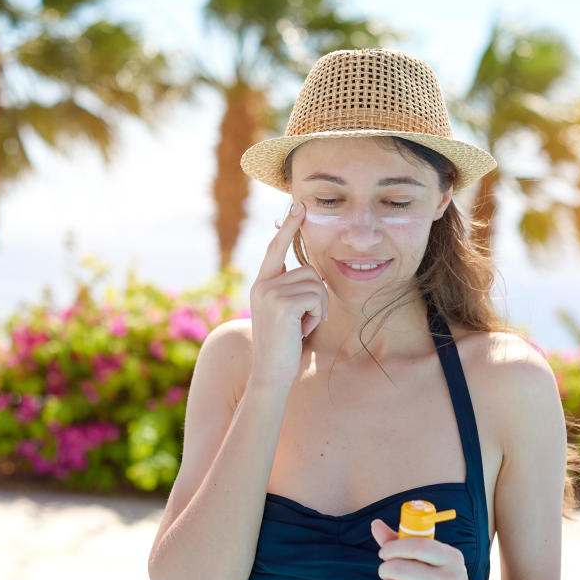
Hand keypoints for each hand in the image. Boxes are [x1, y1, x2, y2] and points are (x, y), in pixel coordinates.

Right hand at [248, 201, 328, 387]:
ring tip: (301, 327)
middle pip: (309, 271)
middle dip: (317, 296)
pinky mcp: (282, 303)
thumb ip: (290, 290)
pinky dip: (317, 315)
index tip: (299, 205)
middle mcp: (263, 284)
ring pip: (316, 284)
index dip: (288, 227)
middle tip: (304, 322)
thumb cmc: (284, 347)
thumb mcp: (284, 312)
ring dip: (318, 308)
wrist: (271, 373)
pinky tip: (302, 330)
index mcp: (261, 284)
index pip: (276, 248)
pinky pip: (317, 297)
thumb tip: (310, 270)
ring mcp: (270, 292)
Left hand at [371, 518, 470, 579]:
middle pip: (401, 569)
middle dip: (385, 567)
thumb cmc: (433, 573)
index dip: (393, 547)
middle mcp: (450, 578)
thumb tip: (375, 524)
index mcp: (451, 557)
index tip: (383, 552)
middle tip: (384, 570)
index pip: (418, 546)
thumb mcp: (425, 556)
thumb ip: (400, 541)